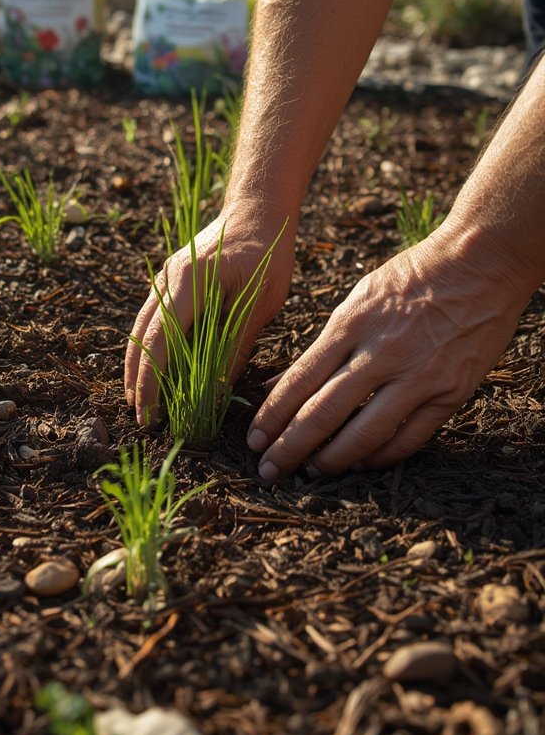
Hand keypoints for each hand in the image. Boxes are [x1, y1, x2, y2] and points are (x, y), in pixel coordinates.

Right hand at [124, 204, 294, 425]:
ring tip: (141, 401)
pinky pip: (151, 318)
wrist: (257, 209)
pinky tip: (154, 370)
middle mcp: (168, 279)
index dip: (151, 381)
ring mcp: (164, 278)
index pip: (160, 341)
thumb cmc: (267, 252)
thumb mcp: (260, 303)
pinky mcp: (169, 280)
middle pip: (140, 338)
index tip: (150, 413)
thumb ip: (236, 345)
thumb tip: (216, 392)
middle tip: (141, 418)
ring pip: (140, 329)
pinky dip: (148, 347)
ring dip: (138, 366)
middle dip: (137, 380)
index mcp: (190, 282)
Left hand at [247, 225, 529, 478]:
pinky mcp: (450, 392)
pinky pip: (409, 438)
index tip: (253, 439)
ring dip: (331, 460)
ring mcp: (417, 375)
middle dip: (290, 447)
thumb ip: (321, 346)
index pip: (298, 381)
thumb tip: (277, 383)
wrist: (481, 262)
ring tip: (311, 472)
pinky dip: (380, 456)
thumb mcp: (357, 299)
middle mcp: (380, 353)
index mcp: (350, 326)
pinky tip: (361, 462)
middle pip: (323, 413)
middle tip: (269, 470)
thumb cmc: (412, 277)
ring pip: (363, 434)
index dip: (271, 416)